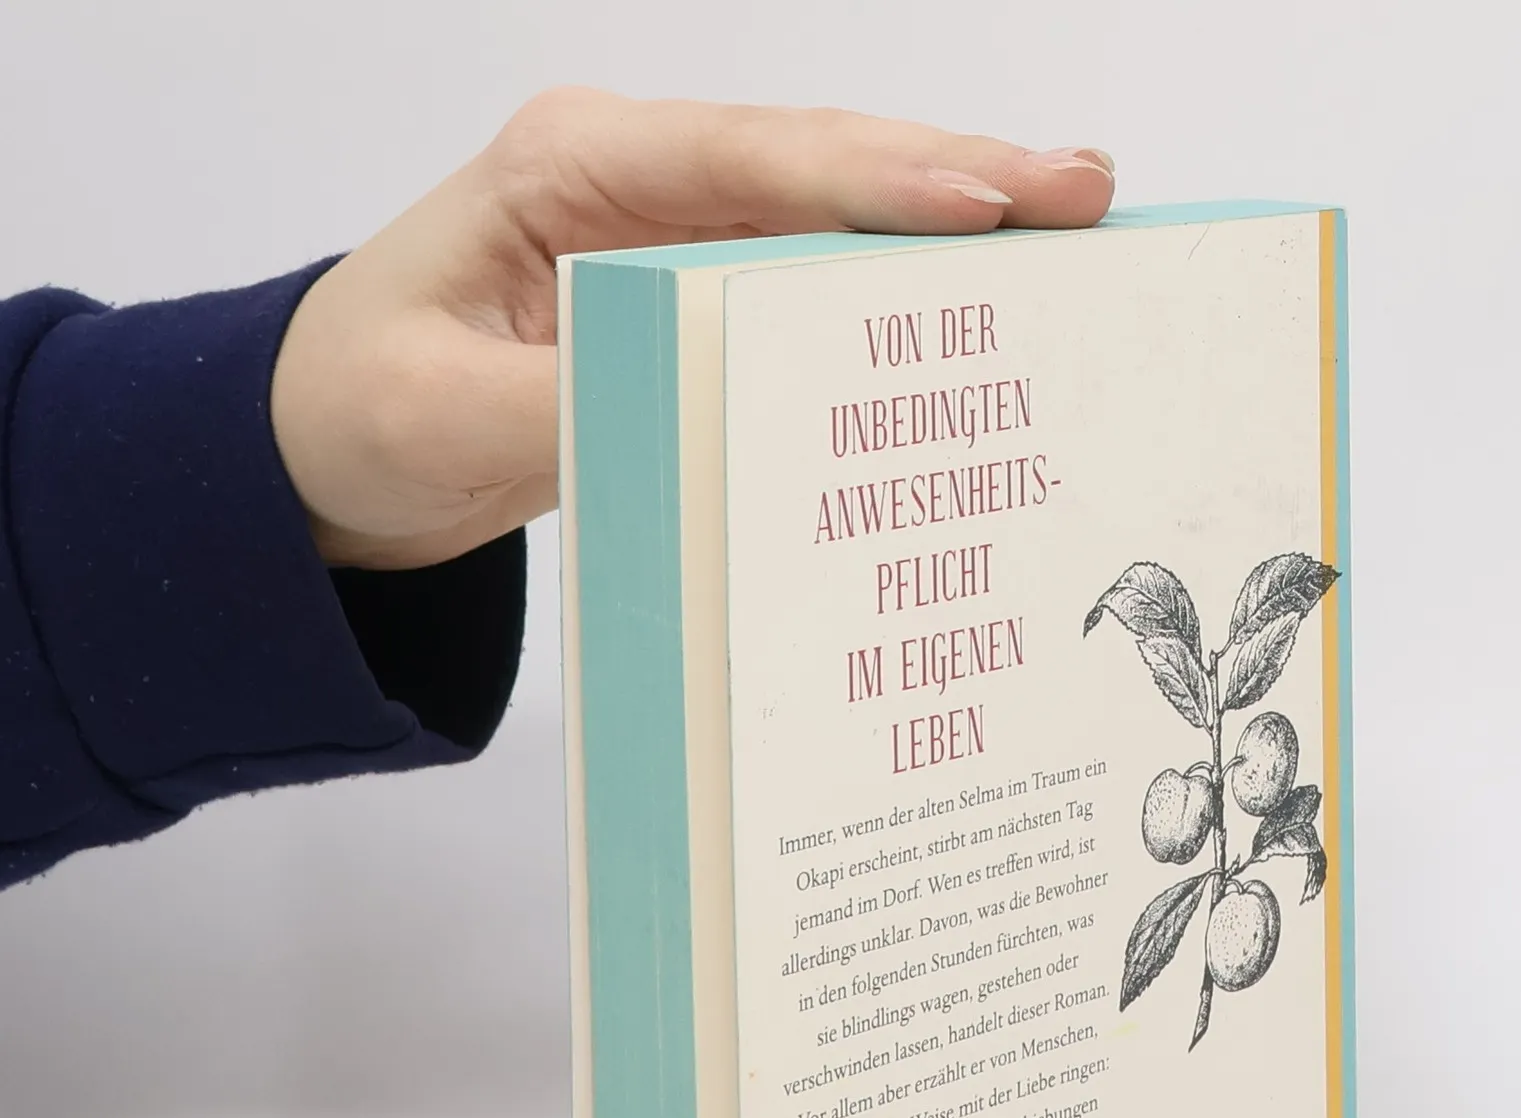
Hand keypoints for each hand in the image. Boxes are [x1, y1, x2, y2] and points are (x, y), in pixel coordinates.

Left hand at [271, 92, 1115, 570]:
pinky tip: (982, 304)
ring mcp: (677, 236)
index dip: (874, 179)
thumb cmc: (357, 404)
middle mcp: (640, 181)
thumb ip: (567, 404)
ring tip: (1076, 225)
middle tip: (1087, 192)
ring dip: (956, 225)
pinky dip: (903, 296)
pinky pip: (818, 289)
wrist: (324, 448)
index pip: (749, 158)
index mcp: (571, 168)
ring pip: (840, 217)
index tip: (983, 201)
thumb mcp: (439, 410)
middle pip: (825, 165)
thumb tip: (700, 404)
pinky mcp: (696, 301)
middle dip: (960, 177)